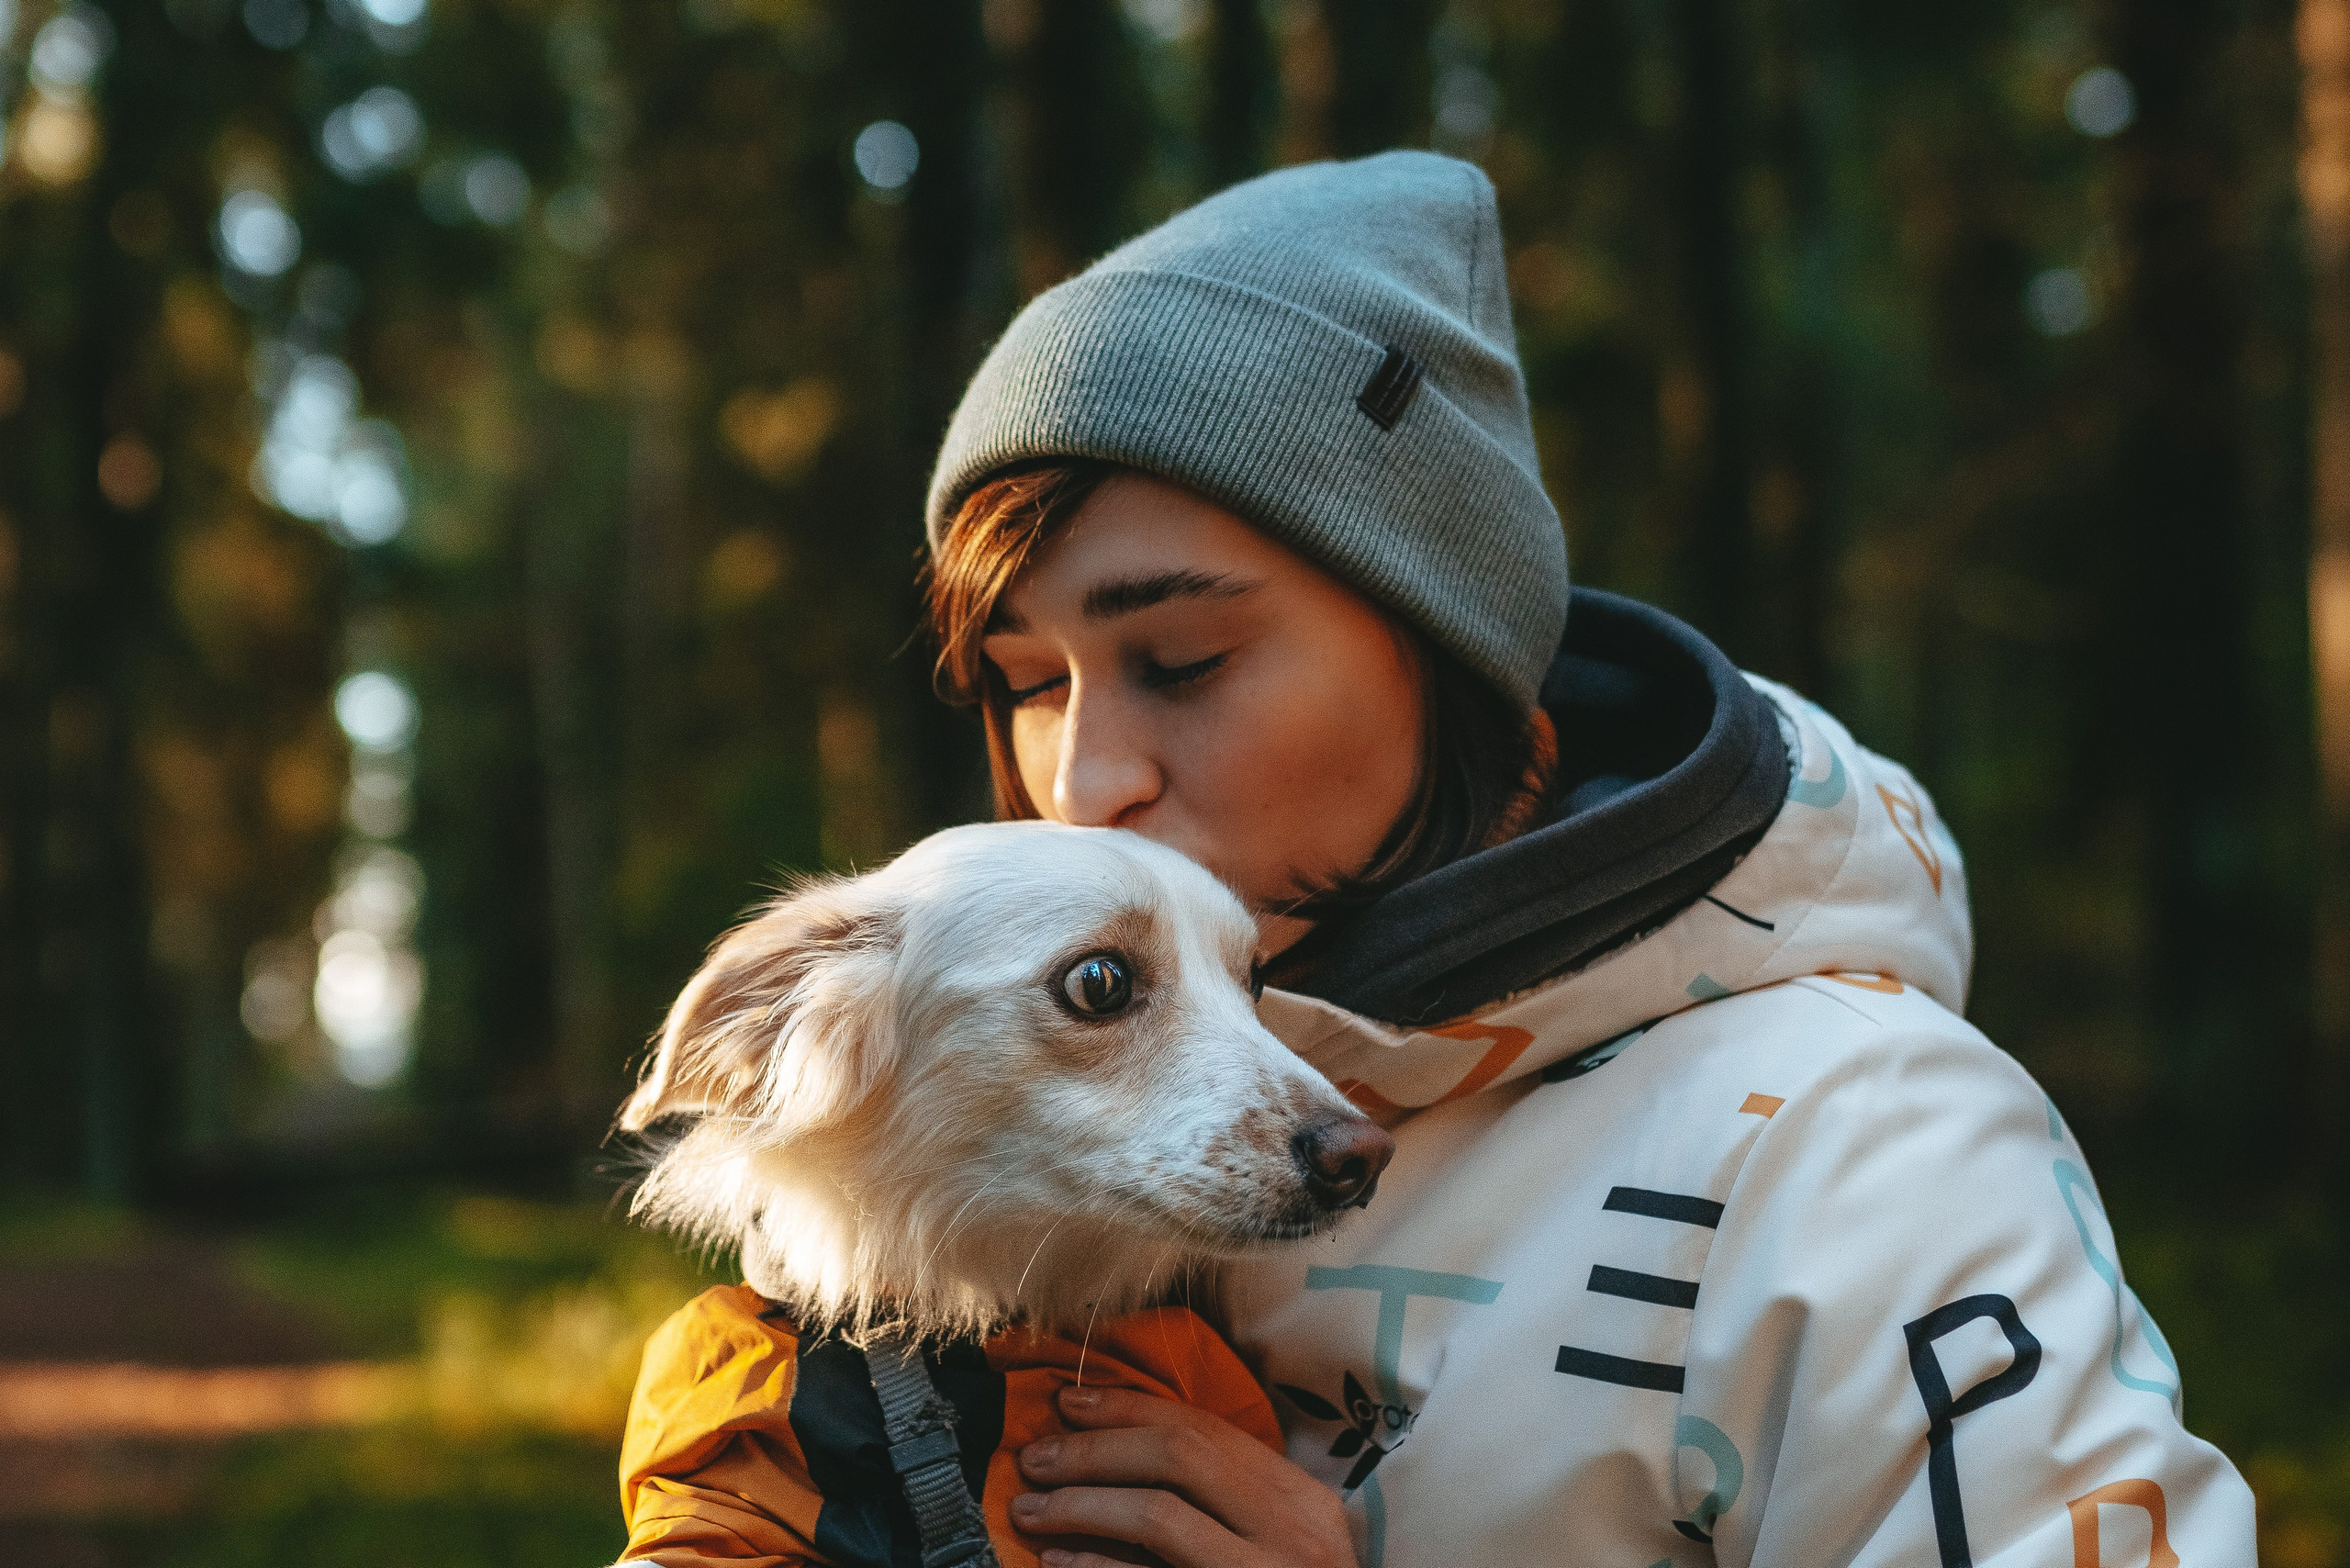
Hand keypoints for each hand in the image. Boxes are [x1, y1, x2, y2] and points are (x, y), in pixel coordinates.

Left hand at [1009, 1384, 1356, 1567]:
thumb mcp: (1276, 1536)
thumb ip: (1225, 1497)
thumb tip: (1121, 1449)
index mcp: (1298, 1497)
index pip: (1204, 1429)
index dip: (1127, 1407)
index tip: (1068, 1402)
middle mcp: (1289, 1529)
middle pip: (1178, 1457)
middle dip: (1095, 1449)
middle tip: (1035, 1457)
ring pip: (1159, 1515)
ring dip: (1082, 1504)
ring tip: (1029, 1509)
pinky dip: (1097, 1566)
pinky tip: (1057, 1562)